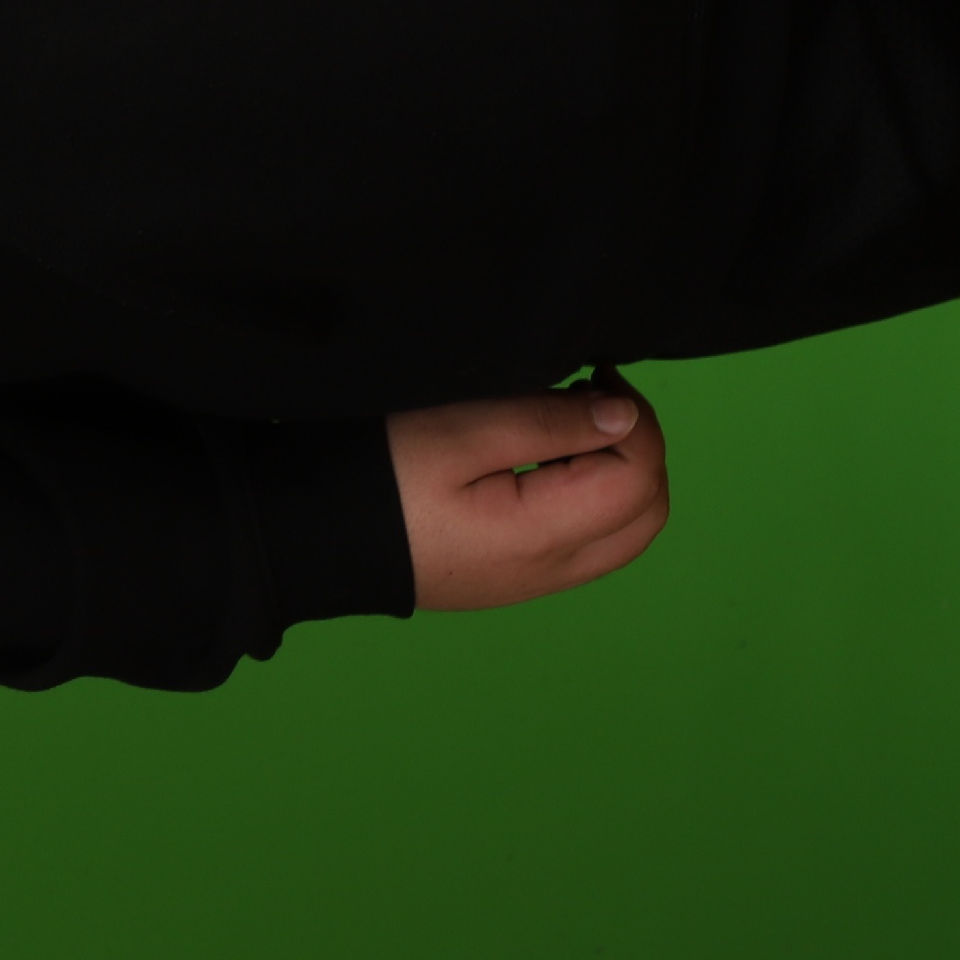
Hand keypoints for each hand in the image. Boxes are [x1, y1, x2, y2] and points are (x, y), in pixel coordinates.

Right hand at [388, 377, 671, 610]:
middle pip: (647, 514)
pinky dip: (593, 501)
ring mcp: (535, 583)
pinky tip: (544, 465)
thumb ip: (545, 422)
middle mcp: (552, 572)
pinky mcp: (515, 581)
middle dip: (639, 449)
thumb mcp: (457, 430)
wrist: (312, 536)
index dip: (634, 420)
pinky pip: (589, 545)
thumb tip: (622, 415)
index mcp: (542, 536)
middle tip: (591, 400)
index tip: (592, 376)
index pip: (639, 479)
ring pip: (624, 534)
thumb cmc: (378, 475)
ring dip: (619, 476)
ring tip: (565, 429)